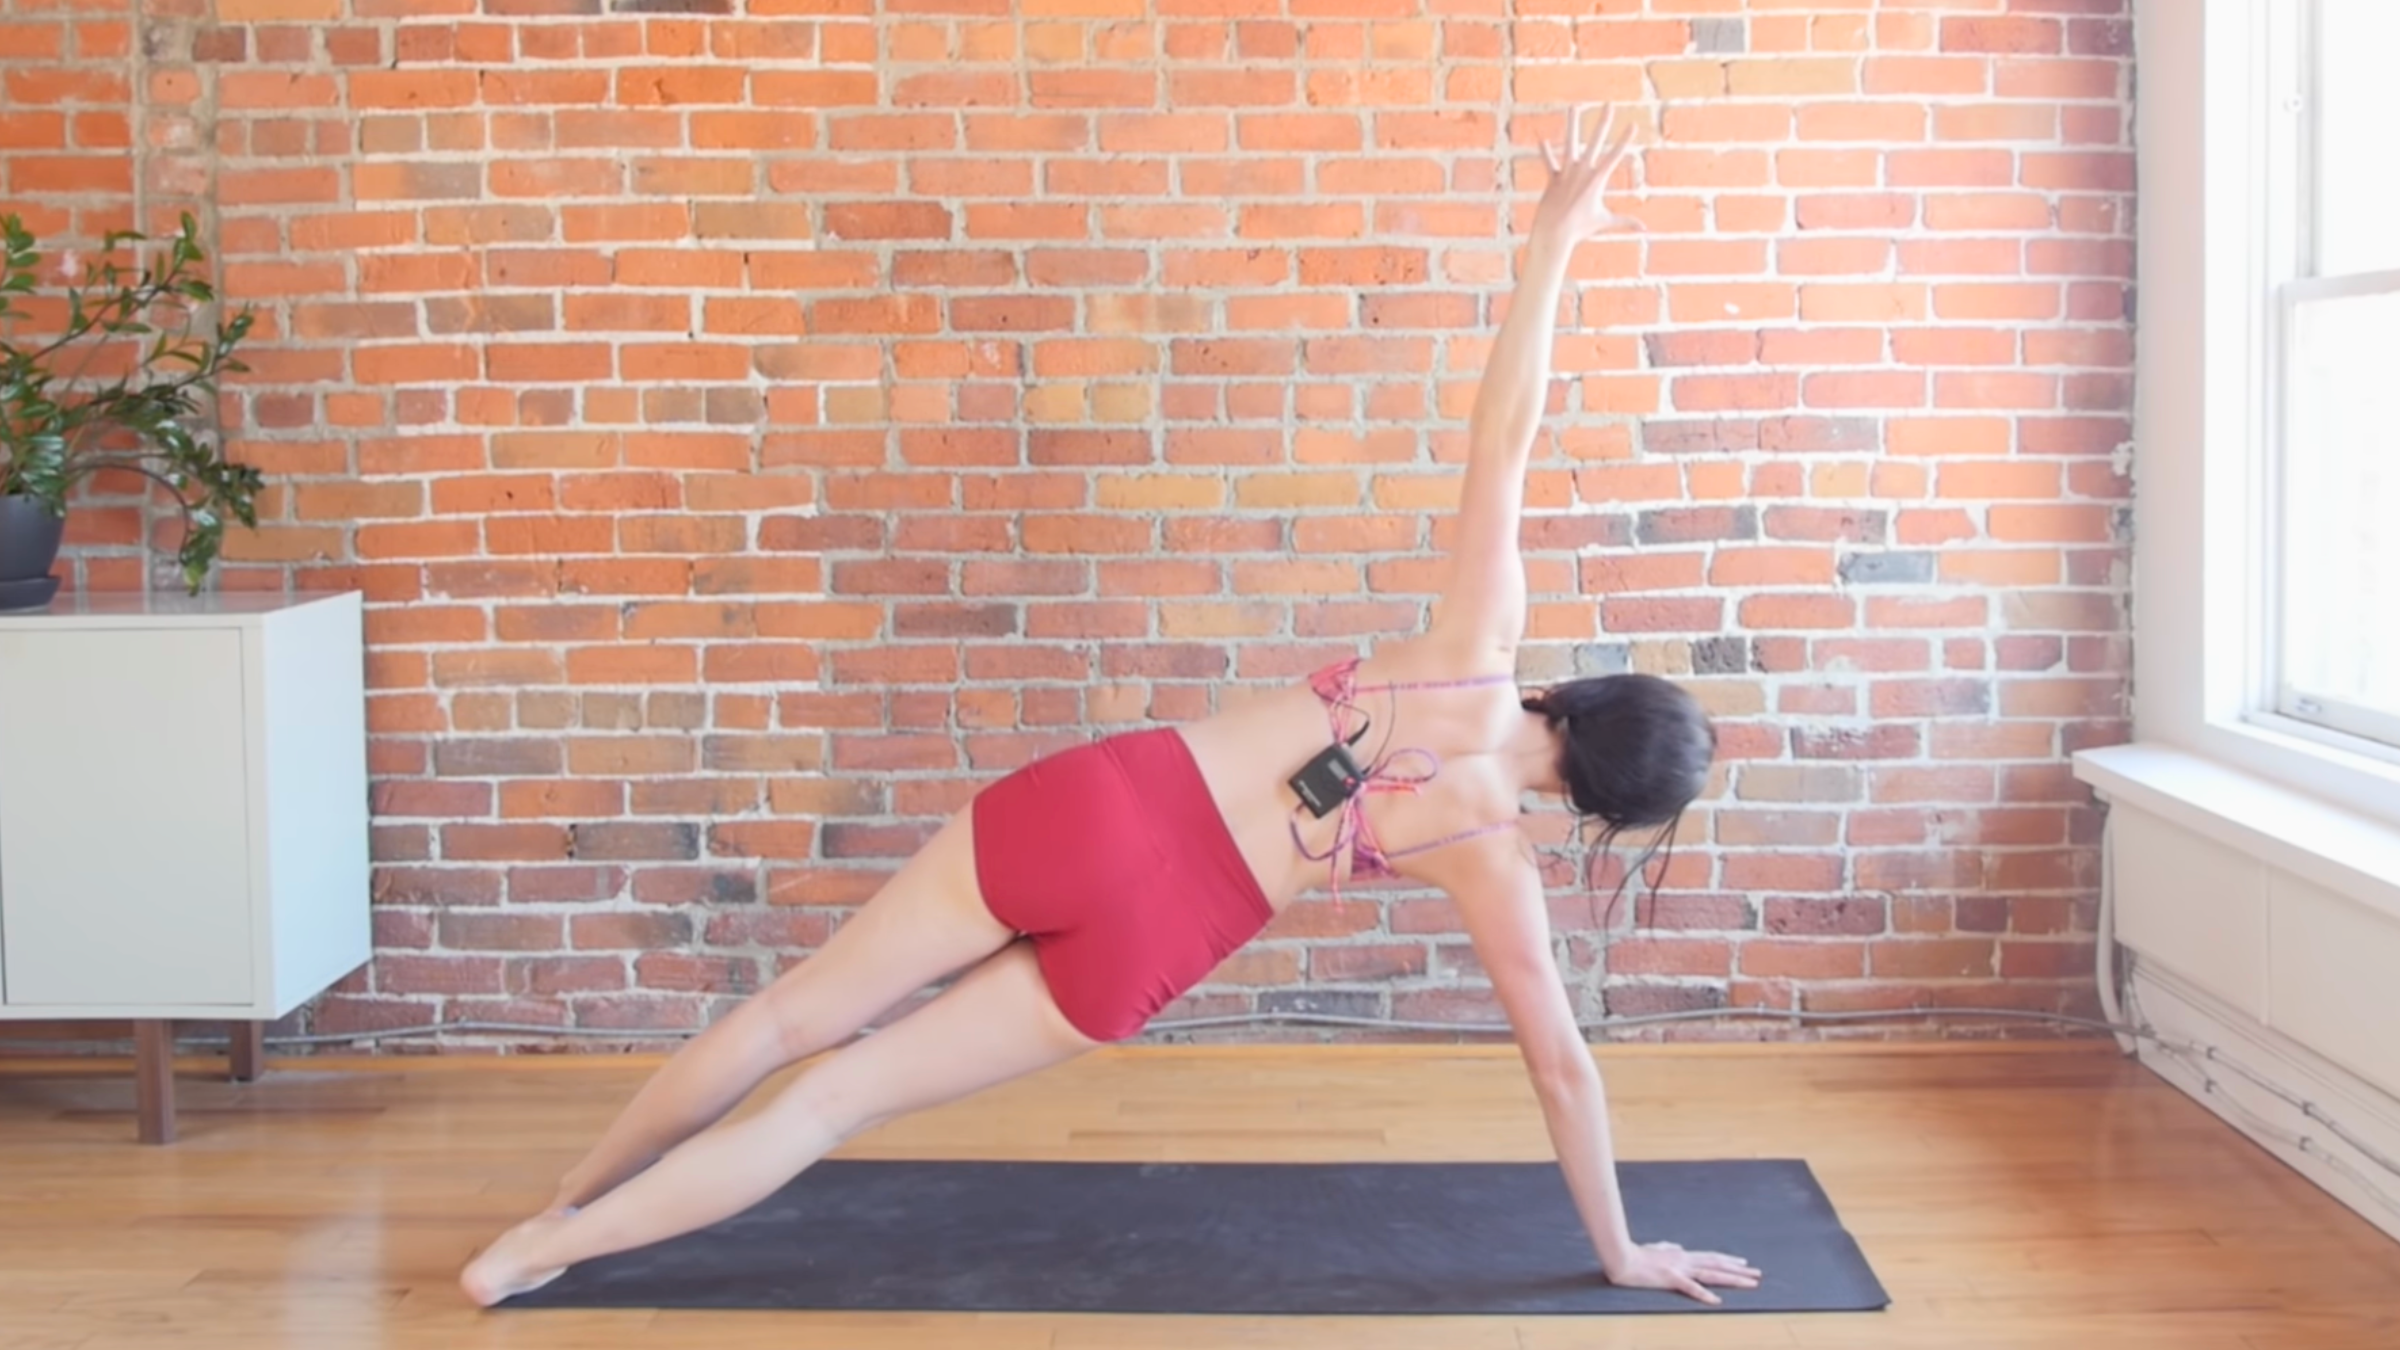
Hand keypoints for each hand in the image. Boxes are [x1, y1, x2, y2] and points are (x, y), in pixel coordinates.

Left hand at [1530, 104, 1643, 244]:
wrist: (1554, 232)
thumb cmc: (1581, 229)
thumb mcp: (1605, 222)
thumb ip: (1626, 222)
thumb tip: (1645, 230)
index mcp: (1596, 179)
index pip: (1615, 155)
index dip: (1625, 139)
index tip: (1632, 123)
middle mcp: (1582, 171)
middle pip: (1595, 141)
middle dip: (1603, 122)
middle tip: (1609, 105)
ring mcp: (1566, 173)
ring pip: (1570, 143)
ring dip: (1572, 124)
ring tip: (1574, 106)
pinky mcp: (1552, 179)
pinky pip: (1548, 163)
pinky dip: (1545, 153)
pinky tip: (1542, 141)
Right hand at [1605, 1241, 1761, 1305]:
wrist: (1621, 1257)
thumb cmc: (1635, 1254)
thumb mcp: (1655, 1248)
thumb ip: (1668, 1246)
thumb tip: (1678, 1245)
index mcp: (1682, 1255)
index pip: (1710, 1258)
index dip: (1728, 1260)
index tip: (1744, 1263)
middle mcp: (1685, 1260)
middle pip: (1717, 1265)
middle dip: (1739, 1270)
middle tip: (1758, 1274)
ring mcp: (1679, 1268)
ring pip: (1712, 1274)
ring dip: (1733, 1279)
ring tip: (1750, 1284)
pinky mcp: (1670, 1278)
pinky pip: (1690, 1288)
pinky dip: (1704, 1294)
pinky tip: (1717, 1300)